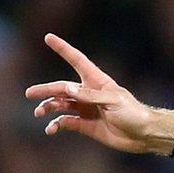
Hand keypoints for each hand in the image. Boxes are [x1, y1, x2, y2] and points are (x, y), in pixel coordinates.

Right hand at [24, 35, 169, 153]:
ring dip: (49, 108)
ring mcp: (86, 109)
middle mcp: (89, 93)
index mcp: (97, 81)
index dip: (63, 49)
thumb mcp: (113, 102)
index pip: (77, 60)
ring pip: (61, 105)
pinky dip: (57, 125)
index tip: (48, 37)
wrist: (144, 135)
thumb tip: (66, 89)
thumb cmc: (133, 113)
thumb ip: (89, 96)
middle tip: (28, 94)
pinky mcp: (86, 125)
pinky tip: (51, 129)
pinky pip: (66, 123)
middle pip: (62, 88)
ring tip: (39, 113)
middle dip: (45, 90)